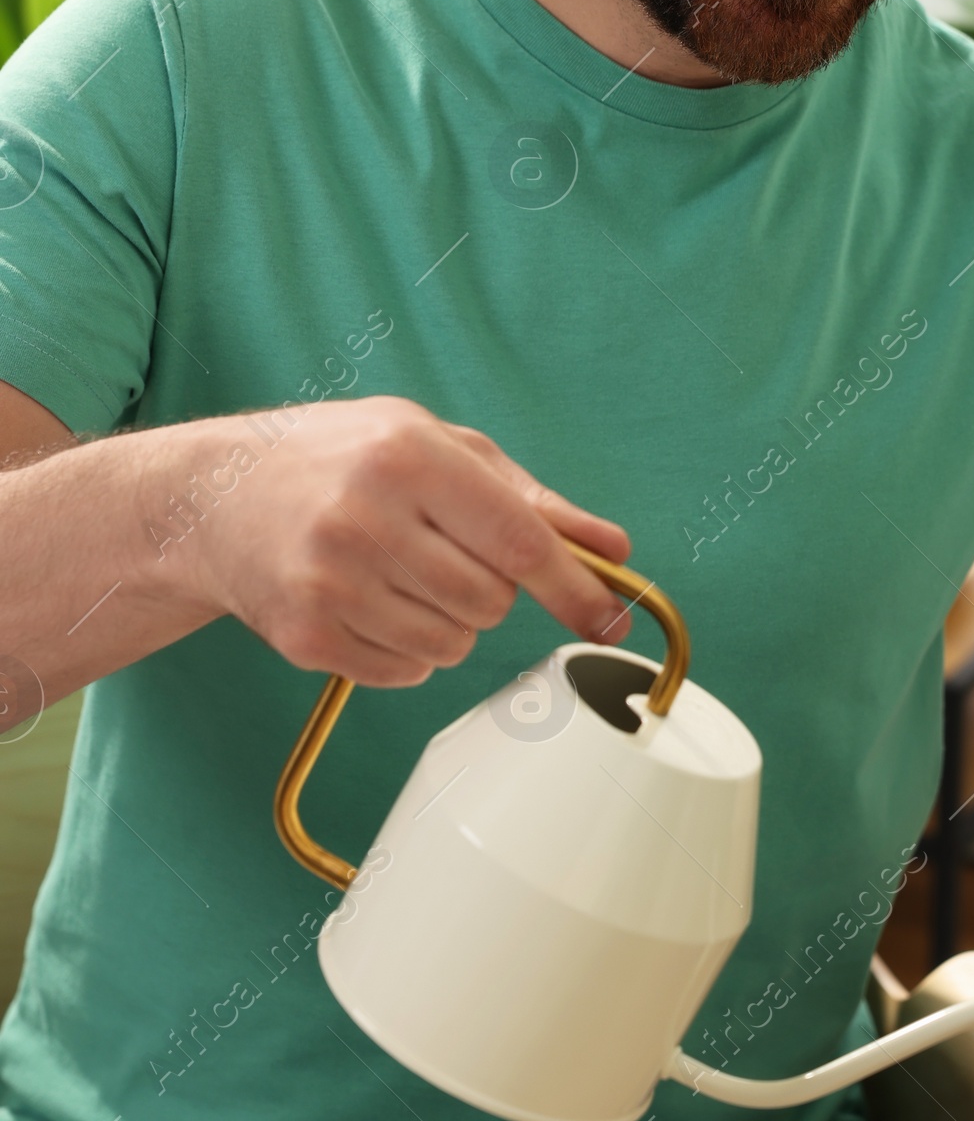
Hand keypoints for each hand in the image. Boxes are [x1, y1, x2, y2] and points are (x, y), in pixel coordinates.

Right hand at [172, 396, 631, 687]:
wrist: (215, 496)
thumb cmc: (340, 460)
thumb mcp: (437, 447)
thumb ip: (530, 499)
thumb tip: (611, 548)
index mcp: (408, 458)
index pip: (518, 541)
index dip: (574, 586)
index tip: (613, 617)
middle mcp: (365, 518)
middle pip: (490, 602)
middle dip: (488, 590)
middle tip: (441, 553)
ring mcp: (329, 582)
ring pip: (452, 645)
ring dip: (448, 622)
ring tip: (399, 574)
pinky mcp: (304, 635)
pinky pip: (405, 673)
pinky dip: (405, 651)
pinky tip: (368, 602)